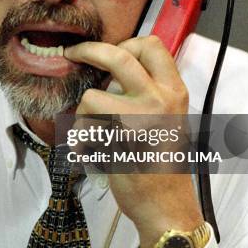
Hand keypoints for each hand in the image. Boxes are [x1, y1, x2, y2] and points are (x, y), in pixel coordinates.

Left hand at [64, 36, 203, 247]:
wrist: (166, 204)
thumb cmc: (164, 162)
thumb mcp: (170, 117)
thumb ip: (150, 90)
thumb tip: (115, 67)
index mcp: (174, 91)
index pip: (152, 45)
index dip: (128, 42)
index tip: (112, 50)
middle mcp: (159, 99)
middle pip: (119, 54)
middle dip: (88, 50)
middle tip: (72, 53)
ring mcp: (136, 119)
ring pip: (92, 96)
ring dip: (84, 113)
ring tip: (96, 132)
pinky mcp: (114, 141)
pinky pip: (84, 126)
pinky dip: (81, 137)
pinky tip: (95, 150)